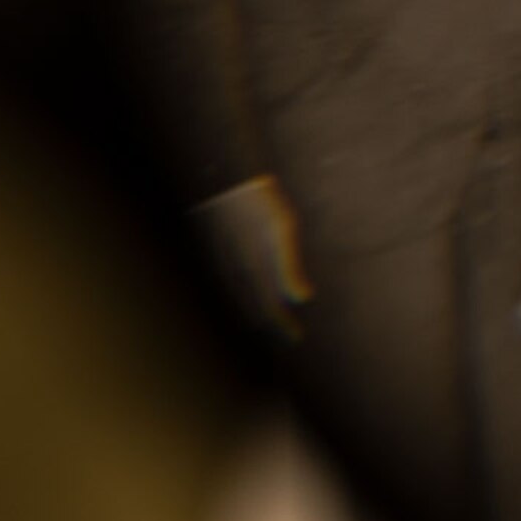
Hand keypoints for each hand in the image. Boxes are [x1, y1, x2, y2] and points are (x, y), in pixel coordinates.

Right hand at [198, 173, 310, 334]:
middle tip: (288, 333)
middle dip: (271, 323)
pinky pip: (229, 286)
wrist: (226, 183)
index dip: (284, 325)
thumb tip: (304, 298)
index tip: (297, 337)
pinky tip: (247, 296)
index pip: (270, 310)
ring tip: (270, 321)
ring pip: (239, 300)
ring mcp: (223, 266)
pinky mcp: (217, 255)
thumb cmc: (261, 203)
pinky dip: (241, 297)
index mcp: (254, 271)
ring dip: (255, 312)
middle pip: (253, 310)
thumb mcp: (284, 229)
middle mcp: (236, 274)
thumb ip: (290, 267)